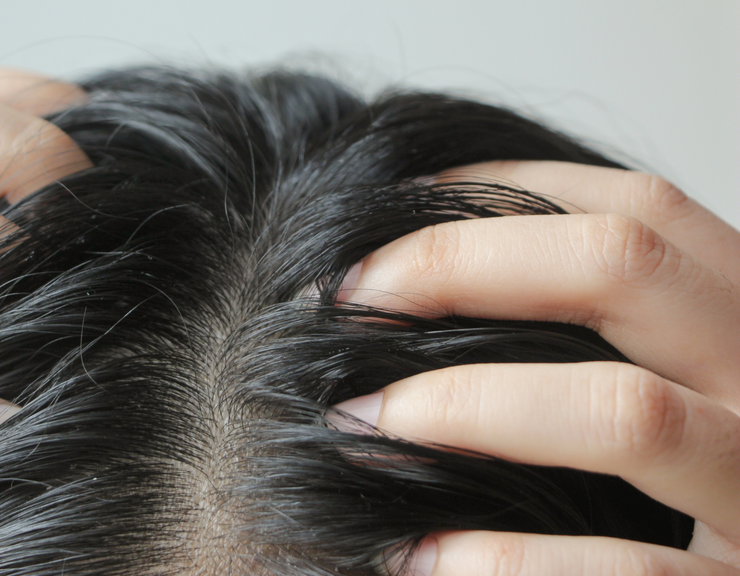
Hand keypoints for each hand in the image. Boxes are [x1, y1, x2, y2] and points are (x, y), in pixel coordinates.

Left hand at [333, 162, 739, 573]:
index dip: (501, 189)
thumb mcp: (664, 377)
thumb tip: (410, 270)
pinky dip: (505, 559)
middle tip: (343, 298)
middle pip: (624, 263)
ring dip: (465, 407)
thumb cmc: (671, 489)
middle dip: (458, 263)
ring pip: (626, 412)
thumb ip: (587, 328)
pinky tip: (416, 556)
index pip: (636, 207)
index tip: (384, 207)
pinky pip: (628, 571)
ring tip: (357, 422)